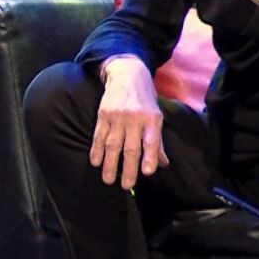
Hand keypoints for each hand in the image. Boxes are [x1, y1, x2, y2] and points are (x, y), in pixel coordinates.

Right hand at [92, 56, 169, 189]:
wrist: (127, 74)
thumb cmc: (145, 98)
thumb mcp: (156, 116)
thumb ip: (157, 141)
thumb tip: (162, 164)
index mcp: (152, 119)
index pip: (152, 141)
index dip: (149, 157)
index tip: (147, 172)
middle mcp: (135, 118)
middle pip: (131, 147)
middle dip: (128, 168)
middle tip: (126, 185)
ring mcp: (117, 116)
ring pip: (113, 144)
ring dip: (110, 164)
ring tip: (108, 180)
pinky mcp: (103, 114)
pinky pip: (99, 135)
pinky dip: (96, 150)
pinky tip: (95, 162)